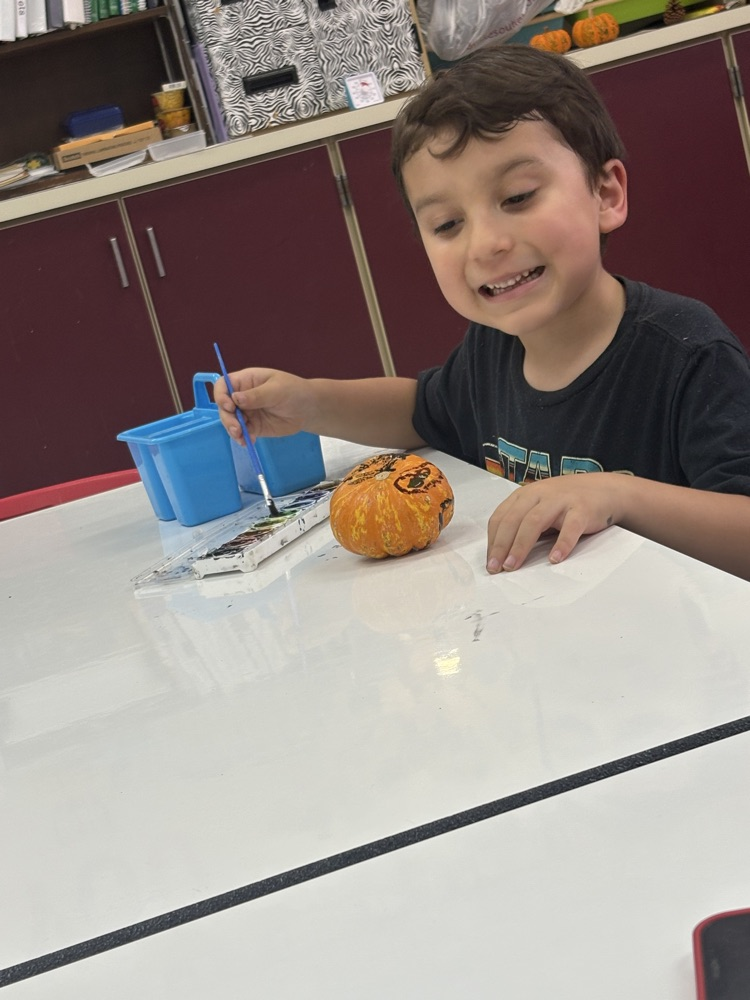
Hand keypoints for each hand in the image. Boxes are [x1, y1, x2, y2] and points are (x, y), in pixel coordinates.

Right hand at [214, 368, 314, 441]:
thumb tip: (235, 398)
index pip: (223, 385)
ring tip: (242, 437)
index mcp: (246, 381)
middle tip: (237, 429)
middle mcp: (242, 396)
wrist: (308, 409)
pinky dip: (242, 438)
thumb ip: (256, 395)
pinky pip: (242, 433)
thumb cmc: (294, 391)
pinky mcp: (253, 426)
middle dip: (227, 418)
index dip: (221, 396)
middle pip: (224, 407)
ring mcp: (247, 412)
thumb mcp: (276, 390)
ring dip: (233, 431)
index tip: (229, 406)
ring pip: (230, 422)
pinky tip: (248, 442)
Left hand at [486, 473, 627, 572]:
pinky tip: (554, 559)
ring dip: (521, 546)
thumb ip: (523, 524)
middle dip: (501, 545)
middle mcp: (539, 495)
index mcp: (525, 495)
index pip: (501, 517)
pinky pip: (570, 528)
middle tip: (496, 567)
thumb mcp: (540, 507)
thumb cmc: (567, 502)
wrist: (605, 490)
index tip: (490, 561)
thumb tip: (503, 554)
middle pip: (514, 520)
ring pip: (534, 522)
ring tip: (513, 565)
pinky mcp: (581, 509)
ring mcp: (560, 501)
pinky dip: (561, 544)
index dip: (492, 540)